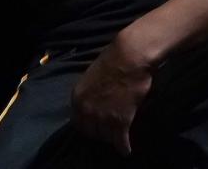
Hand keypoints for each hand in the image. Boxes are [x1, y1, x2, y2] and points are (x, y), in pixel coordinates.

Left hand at [71, 29, 154, 156]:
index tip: (95, 125)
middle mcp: (86, 110)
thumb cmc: (113, 61)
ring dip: (112, 138)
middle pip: (91, 132)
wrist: (130, 57)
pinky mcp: (119, 122)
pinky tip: (126, 149)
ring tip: (118, 137)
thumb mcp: (91, 78)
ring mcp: (102, 117)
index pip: (78, 122)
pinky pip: (120, 143)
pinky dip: (124, 147)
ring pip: (105, 138)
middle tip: (108, 131)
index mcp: (77, 98)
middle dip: (99, 132)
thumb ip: (89, 95)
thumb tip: (92, 105)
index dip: (88, 125)